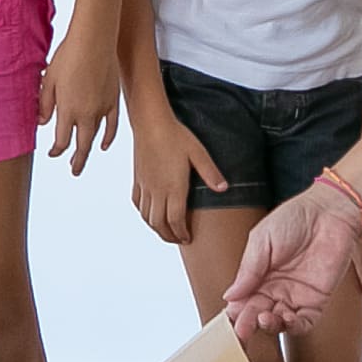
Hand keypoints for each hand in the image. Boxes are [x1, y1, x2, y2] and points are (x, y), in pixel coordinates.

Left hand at [41, 35, 119, 172]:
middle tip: (73, 171)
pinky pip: (112, 126)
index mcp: (67, 110)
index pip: (61, 140)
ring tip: (83, 159)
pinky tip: (104, 145)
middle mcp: (86, 114)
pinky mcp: (113, 100)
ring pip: (96, 136)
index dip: (56, 150)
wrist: (94, 40)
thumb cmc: (68, 56)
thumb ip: (45, 104)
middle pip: (81, 146)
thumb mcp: (49, 80)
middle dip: (76, 160)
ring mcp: (102, 109)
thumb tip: (42, 123)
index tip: (52, 154)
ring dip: (89, 150)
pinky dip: (108, 137)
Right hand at [126, 104, 225, 243]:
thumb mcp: (198, 153)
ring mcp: (145, 185)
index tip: (188, 239)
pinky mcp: (137, 179)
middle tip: (179, 239)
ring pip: (147, 216)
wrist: (150, 122)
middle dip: (169, 236)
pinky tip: (151, 212)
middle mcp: (157, 190)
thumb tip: (224, 189)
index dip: (181, 234)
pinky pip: (138, 203)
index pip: (175, 220)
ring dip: (156, 227)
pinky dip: (144, 214)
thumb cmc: (175, 135)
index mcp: (173, 187)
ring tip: (166, 230)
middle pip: (159, 224)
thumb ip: (211, 173)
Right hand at [226, 180, 361, 334]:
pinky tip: (286, 318)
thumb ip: (248, 270)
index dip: (235, 311)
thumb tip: (229, 296)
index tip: (228, 319)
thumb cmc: (295, 218)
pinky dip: (295, 326)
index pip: (242, 300)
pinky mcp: (317, 299)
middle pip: (257, 314)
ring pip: (279, 322)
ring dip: (269, 326)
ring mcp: (296, 295)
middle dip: (248, 324)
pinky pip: (305, 322)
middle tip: (242, 329)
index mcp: (258, 274)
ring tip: (263, 319)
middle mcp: (275, 288)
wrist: (329, 211)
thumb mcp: (262, 240)